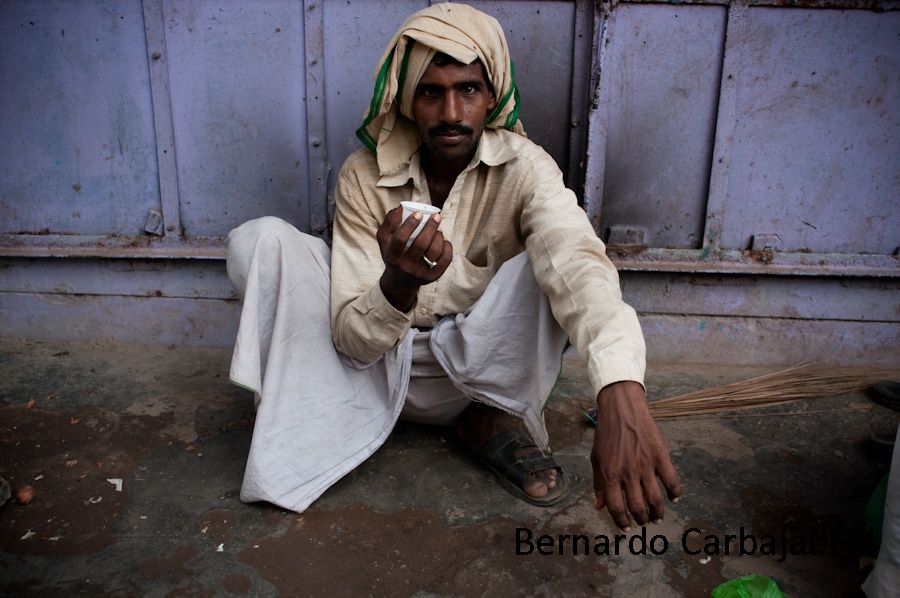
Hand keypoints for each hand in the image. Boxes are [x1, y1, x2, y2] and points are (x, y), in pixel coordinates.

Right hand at [376, 207, 452, 311]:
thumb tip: (401, 207)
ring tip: (438, 230)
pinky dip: (447, 246)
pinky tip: (443, 241)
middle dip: (430, 227)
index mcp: (392, 256)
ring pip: (435, 251)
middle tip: (436, 216)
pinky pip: (445, 259)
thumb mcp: (384, 239)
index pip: (400, 239)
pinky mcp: (433, 277)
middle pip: (421, 244)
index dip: (410, 224)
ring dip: (439, 236)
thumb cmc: (393, 253)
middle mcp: (405, 266)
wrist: (400, 281)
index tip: (419, 213)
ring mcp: (420, 273)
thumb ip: (389, 222)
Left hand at [591, 381, 681, 529]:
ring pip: (655, 499)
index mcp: (610, 474)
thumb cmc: (607, 434)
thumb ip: (598, 484)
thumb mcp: (596, 459)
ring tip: (657, 517)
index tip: (626, 527)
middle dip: (641, 519)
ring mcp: (645, 464)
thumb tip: (599, 506)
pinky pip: (671, 480)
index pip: (616, 507)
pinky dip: (675, 493)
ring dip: (657, 512)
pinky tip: (674, 499)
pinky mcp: (660, 455)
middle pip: (638, 506)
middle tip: (643, 522)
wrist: (622, 409)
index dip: (621, 521)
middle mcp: (628, 472)